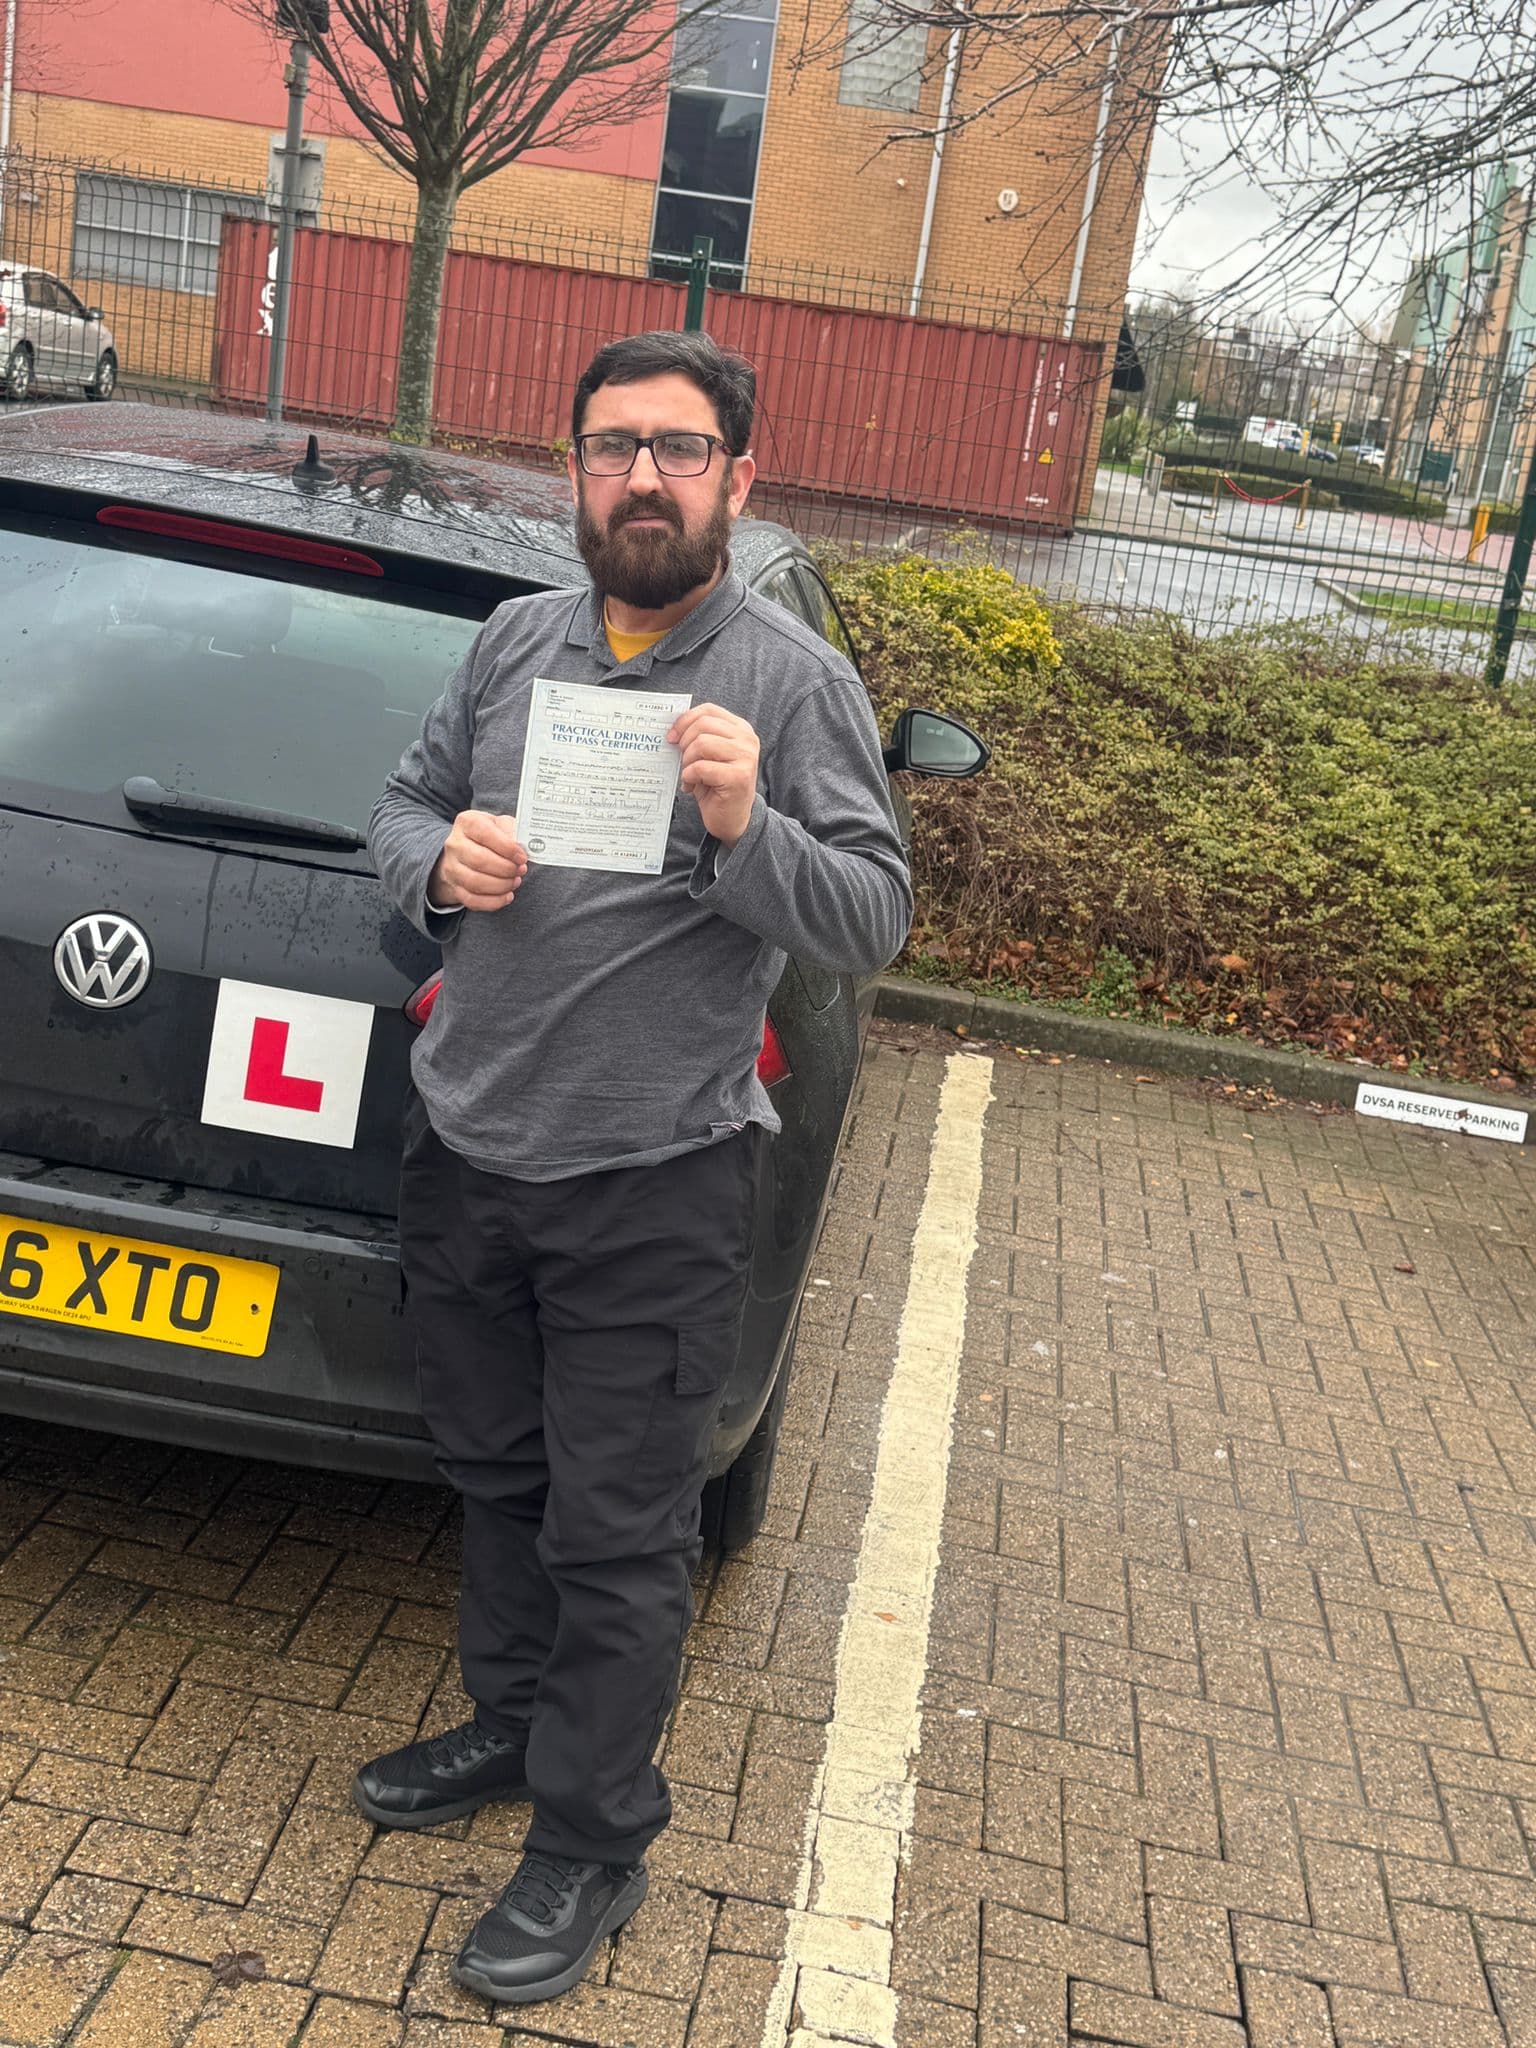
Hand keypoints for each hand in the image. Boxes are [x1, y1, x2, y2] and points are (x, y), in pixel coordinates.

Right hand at [429, 810, 527, 911]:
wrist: (465, 850)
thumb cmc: (489, 836)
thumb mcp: (500, 824)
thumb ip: (512, 830)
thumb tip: (524, 846)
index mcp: (467, 822)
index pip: (485, 834)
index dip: (507, 847)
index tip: (522, 857)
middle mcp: (454, 844)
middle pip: (479, 860)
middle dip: (506, 869)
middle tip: (521, 870)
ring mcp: (451, 867)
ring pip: (475, 882)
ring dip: (501, 885)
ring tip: (515, 881)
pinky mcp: (454, 888)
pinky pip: (472, 900)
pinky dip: (493, 902)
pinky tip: (507, 896)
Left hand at [669, 703, 759, 849]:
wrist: (732, 818)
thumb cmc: (716, 785)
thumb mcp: (708, 755)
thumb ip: (698, 736)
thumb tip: (672, 727)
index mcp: (740, 729)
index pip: (709, 710)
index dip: (685, 720)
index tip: (672, 736)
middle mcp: (747, 740)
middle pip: (703, 724)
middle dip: (685, 743)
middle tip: (683, 761)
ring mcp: (746, 757)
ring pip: (702, 743)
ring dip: (687, 761)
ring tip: (690, 775)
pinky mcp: (738, 777)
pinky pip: (701, 767)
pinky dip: (689, 777)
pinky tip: (692, 786)